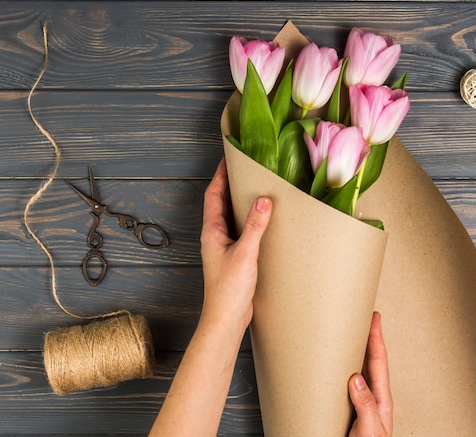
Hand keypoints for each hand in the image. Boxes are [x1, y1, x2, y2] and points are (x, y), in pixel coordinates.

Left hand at [200, 158, 271, 334]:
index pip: (213, 195)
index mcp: (212, 231)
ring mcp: (224, 247)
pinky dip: (249, 219)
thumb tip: (263, 200)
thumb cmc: (229, 289)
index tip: (228, 158)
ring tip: (255, 188)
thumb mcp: (245, 254)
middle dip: (230, 184)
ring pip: (231, 216)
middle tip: (245, 168)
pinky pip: (240, 230)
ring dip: (239, 201)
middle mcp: (215, 236)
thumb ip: (255, 226)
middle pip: (220, 202)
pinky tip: (262, 220)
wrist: (226, 318)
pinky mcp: (235, 257)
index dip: (219, 175)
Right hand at [348, 312, 392, 435]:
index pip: (378, 361)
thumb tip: (356, 378)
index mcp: (381, 399)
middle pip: (371, 359)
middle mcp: (372, 396)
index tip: (374, 317)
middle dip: (368, 336)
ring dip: (357, 349)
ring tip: (352, 331)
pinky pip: (347, 380)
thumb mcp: (370, 429)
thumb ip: (365, 405)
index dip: (376, 337)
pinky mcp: (349, 407)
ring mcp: (361, 401)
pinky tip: (338, 361)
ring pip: (360, 368)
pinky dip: (345, 365)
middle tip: (364, 315)